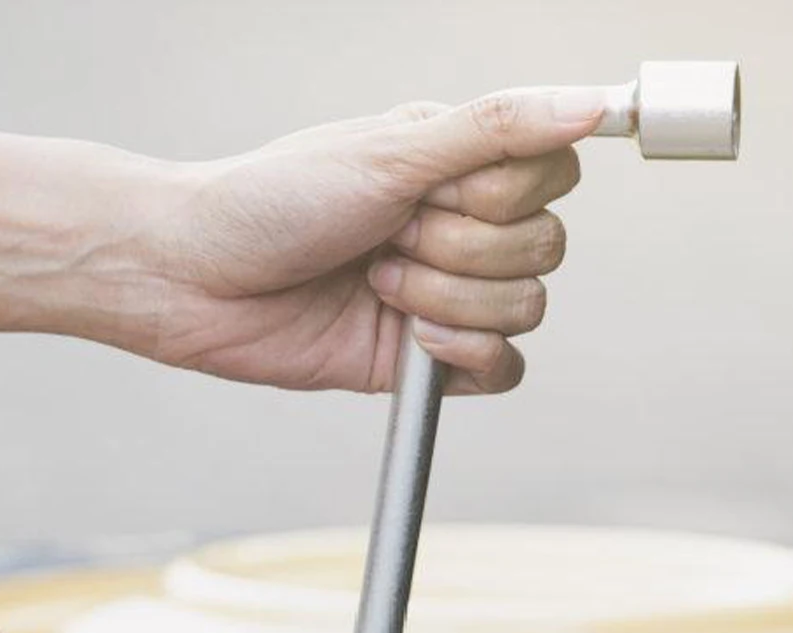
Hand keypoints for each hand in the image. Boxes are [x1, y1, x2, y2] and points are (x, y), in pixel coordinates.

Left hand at [132, 87, 606, 394]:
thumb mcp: (392, 152)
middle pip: (545, 248)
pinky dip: (465, 355)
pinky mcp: (435, 360)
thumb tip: (591, 103)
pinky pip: (506, 369)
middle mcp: (463, 226)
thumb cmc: (275, 201)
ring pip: (526, 309)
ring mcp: (452, 295)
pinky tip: (410, 337)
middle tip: (388, 236)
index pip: (553, 176)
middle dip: (461, 249)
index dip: (501, 192)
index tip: (432, 187)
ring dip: (447, 299)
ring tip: (377, 281)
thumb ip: (498, 129)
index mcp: (459, 163)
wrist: (201, 282)